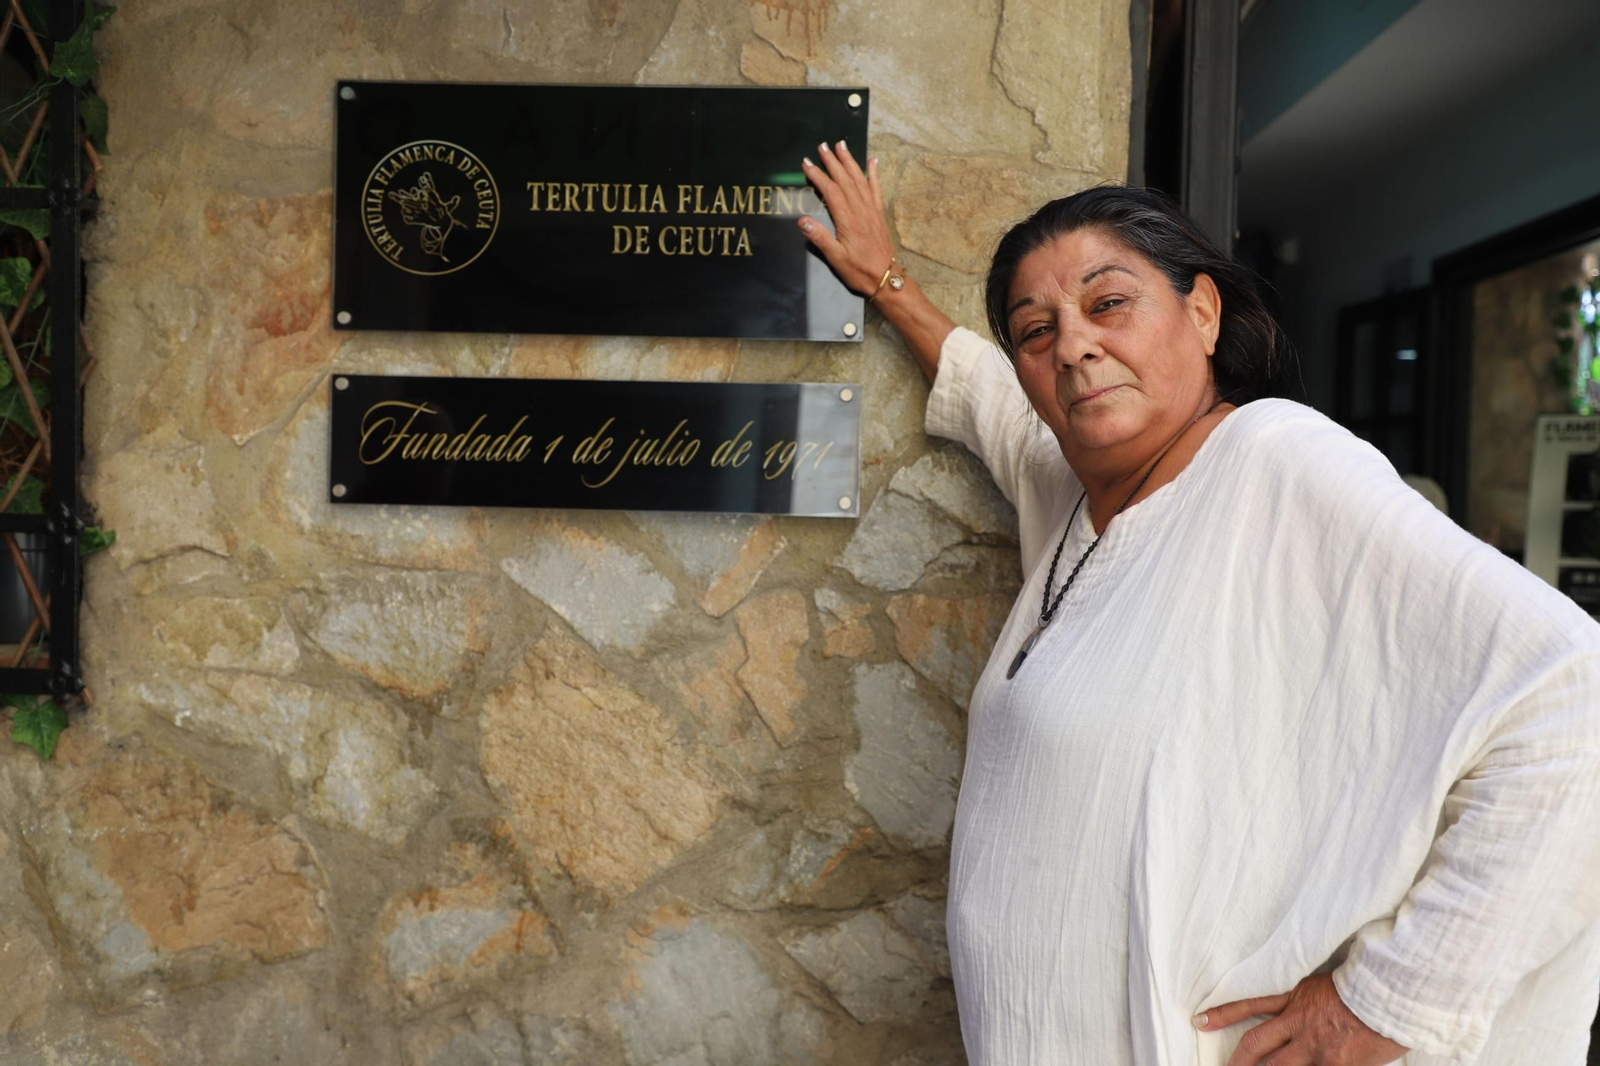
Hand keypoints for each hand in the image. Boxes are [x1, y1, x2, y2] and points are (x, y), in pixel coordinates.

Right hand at [797, 139, 896, 296]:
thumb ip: (820, 238)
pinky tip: (873, 161)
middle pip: (845, 180)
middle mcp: (861, 211)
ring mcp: (872, 211)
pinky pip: (877, 189)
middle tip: (822, 146)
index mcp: (848, 220)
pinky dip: (874, 174)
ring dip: (850, 161)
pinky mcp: (879, 215)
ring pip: (860, 180)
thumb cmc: (859, 271)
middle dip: (833, 161)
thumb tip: (803, 221)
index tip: (807, 163)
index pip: (831, 191)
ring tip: (842, 145)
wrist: (886, 279)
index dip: (818, 175)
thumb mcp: (836, 259)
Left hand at [1200, 973, 1409, 1065]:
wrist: (1394, 992)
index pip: (1251, 1005)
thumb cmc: (1368, 984)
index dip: (1224, 1014)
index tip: (1201, 1020)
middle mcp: (1299, 1023)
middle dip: (1237, 1061)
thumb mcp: (1330, 984)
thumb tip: (1302, 1013)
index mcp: (1297, 998)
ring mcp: (1316, 1047)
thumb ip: (1311, 1000)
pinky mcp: (1335, 1065)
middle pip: (1256, 1045)